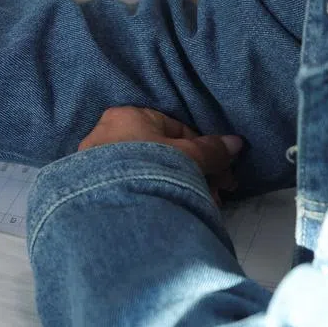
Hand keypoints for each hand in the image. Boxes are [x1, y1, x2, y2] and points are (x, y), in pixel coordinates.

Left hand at [79, 107, 241, 204]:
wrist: (110, 203)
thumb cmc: (152, 167)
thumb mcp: (188, 156)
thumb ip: (211, 149)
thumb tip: (235, 142)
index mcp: (128, 115)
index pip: (176, 130)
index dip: (205, 153)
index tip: (223, 176)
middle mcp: (107, 132)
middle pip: (163, 152)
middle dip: (194, 174)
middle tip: (216, 196)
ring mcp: (96, 161)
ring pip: (148, 171)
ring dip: (179, 187)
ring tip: (200, 209)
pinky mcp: (92, 186)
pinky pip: (132, 186)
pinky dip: (154, 195)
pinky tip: (173, 211)